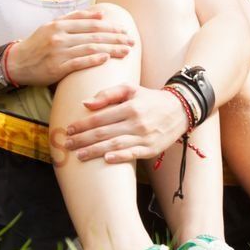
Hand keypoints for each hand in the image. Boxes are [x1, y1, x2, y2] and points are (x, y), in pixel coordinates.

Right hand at [9, 9, 134, 86]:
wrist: (17, 63)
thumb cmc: (38, 44)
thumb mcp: (52, 25)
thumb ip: (75, 18)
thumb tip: (100, 13)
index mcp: (60, 24)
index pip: (91, 24)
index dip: (110, 27)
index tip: (125, 30)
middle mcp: (59, 37)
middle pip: (94, 35)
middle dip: (116, 38)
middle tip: (131, 41)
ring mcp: (58, 52)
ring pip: (89, 48)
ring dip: (111, 49)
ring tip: (126, 51)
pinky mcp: (55, 68)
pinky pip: (77, 63)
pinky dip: (93, 60)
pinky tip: (106, 59)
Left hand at [62, 84, 188, 162]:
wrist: (181, 109)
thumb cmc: (151, 99)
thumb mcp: (132, 89)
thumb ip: (108, 93)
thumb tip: (85, 103)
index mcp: (131, 106)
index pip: (100, 117)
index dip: (83, 124)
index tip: (69, 129)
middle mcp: (137, 122)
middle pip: (104, 133)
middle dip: (83, 139)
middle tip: (68, 144)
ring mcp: (145, 136)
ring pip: (115, 145)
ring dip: (94, 151)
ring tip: (79, 155)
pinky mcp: (152, 148)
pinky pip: (133, 154)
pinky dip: (119, 157)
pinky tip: (106, 159)